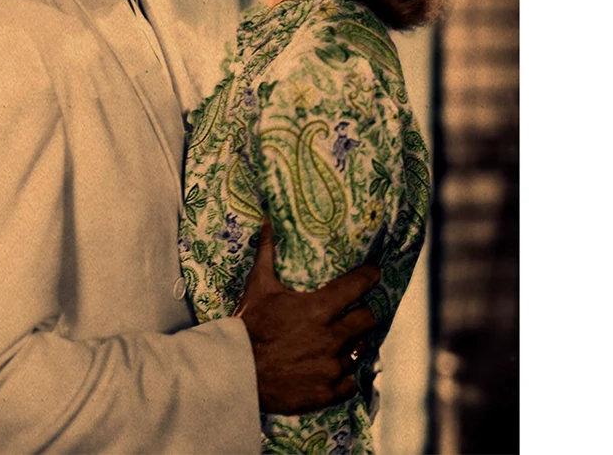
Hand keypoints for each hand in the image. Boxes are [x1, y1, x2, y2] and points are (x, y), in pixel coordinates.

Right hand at [235, 219, 379, 414]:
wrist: (238, 371)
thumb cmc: (249, 325)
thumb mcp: (258, 286)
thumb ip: (267, 252)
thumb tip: (267, 220)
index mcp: (320, 308)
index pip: (358, 286)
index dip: (370, 276)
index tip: (374, 273)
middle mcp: (332, 337)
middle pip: (368, 319)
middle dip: (364, 313)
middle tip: (356, 311)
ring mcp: (332, 366)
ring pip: (359, 351)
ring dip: (351, 345)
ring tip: (340, 341)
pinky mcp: (328, 392)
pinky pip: (349, 382)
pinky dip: (343, 376)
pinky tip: (331, 369)